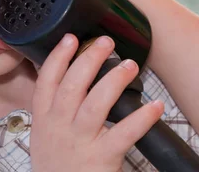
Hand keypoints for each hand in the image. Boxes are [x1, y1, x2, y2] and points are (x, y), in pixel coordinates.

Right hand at [30, 33, 163, 171]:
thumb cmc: (57, 165)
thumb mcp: (45, 135)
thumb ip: (53, 109)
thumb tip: (68, 76)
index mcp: (44, 119)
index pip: (46, 81)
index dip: (58, 57)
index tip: (71, 38)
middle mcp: (59, 127)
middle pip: (72, 86)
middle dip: (89, 59)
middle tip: (106, 42)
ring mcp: (79, 143)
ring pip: (95, 104)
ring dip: (113, 81)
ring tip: (130, 65)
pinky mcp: (101, 158)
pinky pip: (124, 133)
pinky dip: (141, 118)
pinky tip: (154, 106)